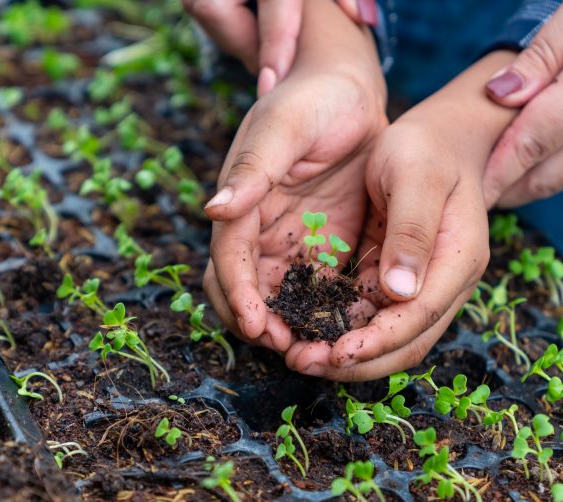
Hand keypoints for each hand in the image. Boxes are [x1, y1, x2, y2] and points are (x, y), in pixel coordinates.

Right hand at [202, 0, 386, 352]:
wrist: (349, 90)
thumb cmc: (313, 99)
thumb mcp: (284, 126)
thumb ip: (253, 169)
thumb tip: (213, 209)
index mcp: (241, 205)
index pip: (229, 260)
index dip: (239, 295)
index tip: (255, 325)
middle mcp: (258, 231)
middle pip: (243, 291)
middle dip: (258, 323)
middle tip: (288, 347)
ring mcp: (289, 243)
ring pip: (278, 301)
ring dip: (290, 328)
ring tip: (316, 351)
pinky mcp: (320, 249)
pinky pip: (316, 292)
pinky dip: (323, 315)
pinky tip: (345, 332)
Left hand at [284, 52, 516, 380]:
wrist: (441, 138)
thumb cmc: (428, 148)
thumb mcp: (416, 177)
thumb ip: (411, 232)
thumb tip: (400, 292)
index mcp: (457, 259)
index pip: (418, 317)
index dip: (376, 342)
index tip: (335, 352)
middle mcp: (445, 283)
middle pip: (405, 344)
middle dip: (355, 362)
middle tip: (303, 362)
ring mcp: (422, 286)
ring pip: (387, 340)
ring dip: (345, 355)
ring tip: (298, 356)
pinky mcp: (396, 282)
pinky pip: (370, 319)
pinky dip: (340, 332)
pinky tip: (305, 332)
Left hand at [483, 0, 562, 206]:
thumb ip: (541, 54)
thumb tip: (498, 95)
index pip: (528, 146)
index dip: (494, 174)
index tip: (468, 193)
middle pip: (547, 177)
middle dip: (507, 188)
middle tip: (474, 191)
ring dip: (537, 182)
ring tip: (504, 177)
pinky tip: (552, 158)